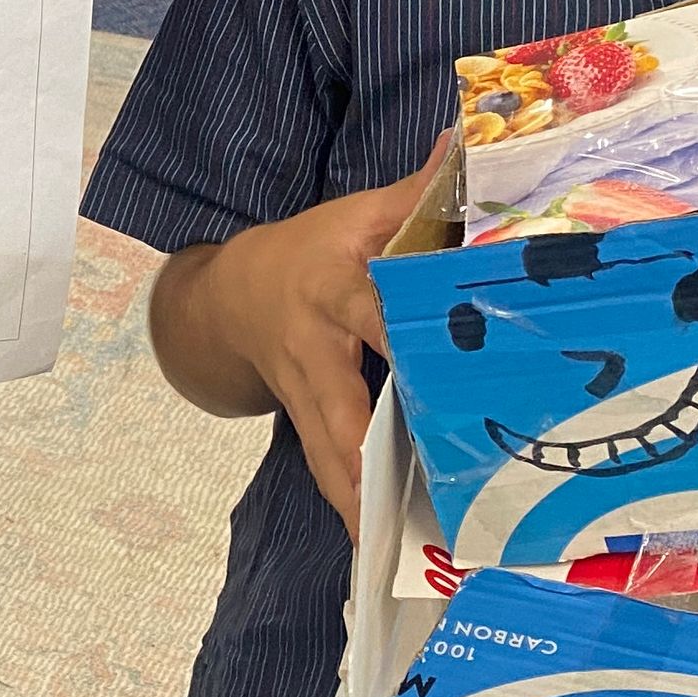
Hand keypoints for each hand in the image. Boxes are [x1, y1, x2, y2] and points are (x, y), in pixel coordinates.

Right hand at [192, 139, 450, 527]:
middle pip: (347, 404)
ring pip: (332, 454)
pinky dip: (357, 512)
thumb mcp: (356, 214)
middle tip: (436, 489)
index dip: (412, 332)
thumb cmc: (311, 251)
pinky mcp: (306, 426)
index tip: (456, 354)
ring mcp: (305, 394)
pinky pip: (331, 474)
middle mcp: (314, 346)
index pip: (377, 307)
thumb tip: (470, 146)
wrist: (227, 299)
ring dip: (366, 502)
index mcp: (333, 285)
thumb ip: (419, 192)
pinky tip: (384, 551)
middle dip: (382, 450)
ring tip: (407, 549)